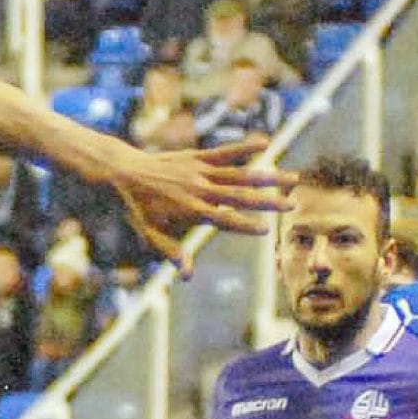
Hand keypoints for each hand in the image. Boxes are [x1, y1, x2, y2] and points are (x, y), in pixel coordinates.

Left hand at [108, 140, 295, 265]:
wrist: (125, 172)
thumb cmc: (139, 207)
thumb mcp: (151, 233)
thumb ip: (172, 252)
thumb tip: (187, 275)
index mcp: (191, 210)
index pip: (224, 220)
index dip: (245, 225)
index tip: (266, 229)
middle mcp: (200, 190)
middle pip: (240, 196)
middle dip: (268, 201)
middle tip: (293, 205)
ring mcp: (200, 171)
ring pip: (239, 174)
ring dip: (267, 177)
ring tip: (292, 178)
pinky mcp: (197, 157)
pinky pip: (224, 152)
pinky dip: (244, 147)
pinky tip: (266, 143)